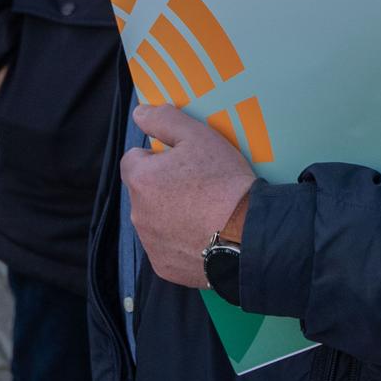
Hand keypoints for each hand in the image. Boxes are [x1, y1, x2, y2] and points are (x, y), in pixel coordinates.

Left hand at [122, 105, 255, 288]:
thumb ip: (164, 120)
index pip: (134, 160)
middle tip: (198, 185)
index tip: (183, 162)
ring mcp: (150, 244)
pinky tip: (204, 236)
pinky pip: (166, 248)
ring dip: (169, 214)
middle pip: (144, 192)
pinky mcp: (164, 267)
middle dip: (163, 186)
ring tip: (204, 212)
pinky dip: (179, 241)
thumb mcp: (198, 137)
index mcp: (141, 179)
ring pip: (154, 220)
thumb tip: (139, 112)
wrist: (246, 236)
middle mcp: (137, 214)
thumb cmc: (222, 182)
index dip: (158, 157)